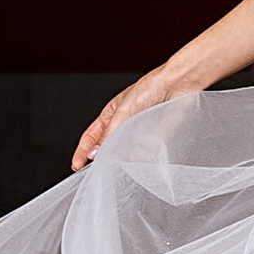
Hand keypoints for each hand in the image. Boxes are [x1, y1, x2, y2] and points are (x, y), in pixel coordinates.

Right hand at [72, 66, 196, 173]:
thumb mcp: (121, 110)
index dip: (82, 151)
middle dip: (102, 158)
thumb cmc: (150, 87)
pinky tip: (139, 156)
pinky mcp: (153, 139)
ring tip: (121, 159)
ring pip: (124, 153)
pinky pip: (143, 155)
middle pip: (106, 147)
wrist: (176, 85)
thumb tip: (97, 152)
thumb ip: (109, 134)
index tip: (76, 165)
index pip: (91, 137)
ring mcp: (138, 133)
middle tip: (99, 168)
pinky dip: (140, 157)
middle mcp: (123, 125)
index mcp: (110, 114)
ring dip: (122, 158)